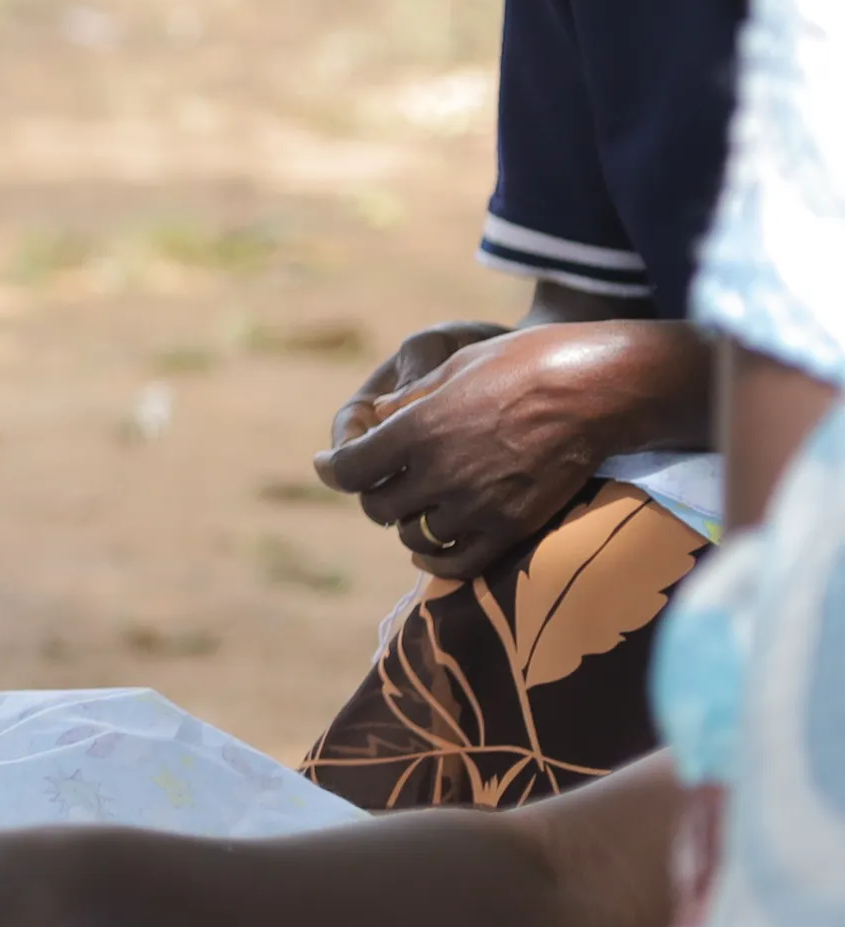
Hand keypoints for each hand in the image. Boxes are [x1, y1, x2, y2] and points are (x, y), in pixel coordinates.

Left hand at [313, 323, 688, 580]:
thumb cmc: (524, 363)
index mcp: (417, 431)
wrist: (597, 388)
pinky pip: (458, 563)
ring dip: (408, 523)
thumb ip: (410, 400)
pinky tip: (430, 551)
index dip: (331, 469)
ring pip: (414, 537)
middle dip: (373, 493)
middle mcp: (440, 474)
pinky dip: (437, 560)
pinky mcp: (511, 527)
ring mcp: (477, 505)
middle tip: (380, 482)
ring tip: (416, 507)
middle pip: (378, 507)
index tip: (328, 464)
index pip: (348, 470)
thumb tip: (376, 415)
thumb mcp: (454, 367)